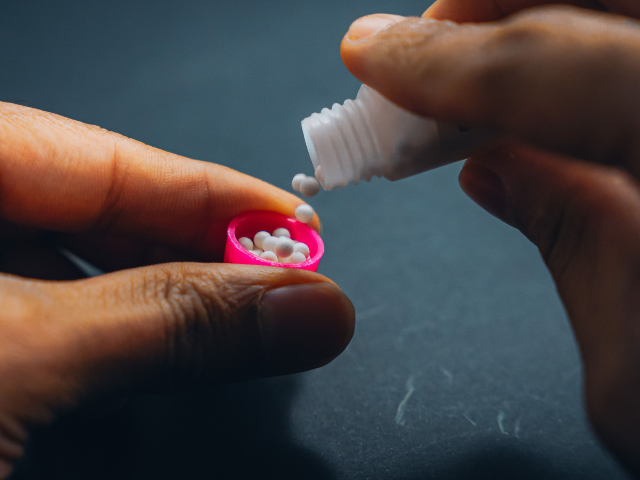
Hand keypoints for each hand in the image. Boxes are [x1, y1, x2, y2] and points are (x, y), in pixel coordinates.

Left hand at [0, 102, 354, 477]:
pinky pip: (46, 329)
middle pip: (92, 214)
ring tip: (235, 320)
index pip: (98, 157)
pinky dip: (107, 347)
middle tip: (278, 277)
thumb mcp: (21, 356)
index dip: (206, 190)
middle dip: (194, 251)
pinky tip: (148, 359)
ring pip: (75, 276)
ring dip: (159, 305)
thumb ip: (167, 322)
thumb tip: (308, 306)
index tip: (291, 218)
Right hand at [341, 2, 639, 475]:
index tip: (370, 55)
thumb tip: (494, 168)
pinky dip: (596, 38)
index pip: (555, 69)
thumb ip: (567, 240)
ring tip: (482, 48)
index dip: (441, 62)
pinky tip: (554, 77)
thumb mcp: (634, 374)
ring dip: (543, 7)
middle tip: (430, 38)